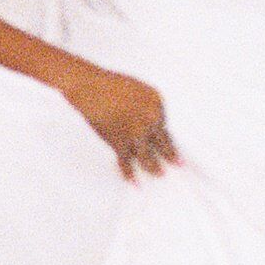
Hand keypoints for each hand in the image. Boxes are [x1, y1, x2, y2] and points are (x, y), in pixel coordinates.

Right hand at [61, 64, 180, 179]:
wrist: (85, 84)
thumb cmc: (104, 83)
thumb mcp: (132, 89)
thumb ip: (142, 106)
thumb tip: (144, 126)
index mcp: (156, 101)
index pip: (164, 125)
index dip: (166, 137)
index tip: (174, 147)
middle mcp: (151, 118)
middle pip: (163, 142)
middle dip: (170, 155)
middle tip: (178, 164)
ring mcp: (137, 131)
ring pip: (148, 156)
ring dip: (153, 168)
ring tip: (159, 174)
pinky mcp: (120, 141)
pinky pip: (126, 161)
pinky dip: (128, 173)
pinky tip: (132, 181)